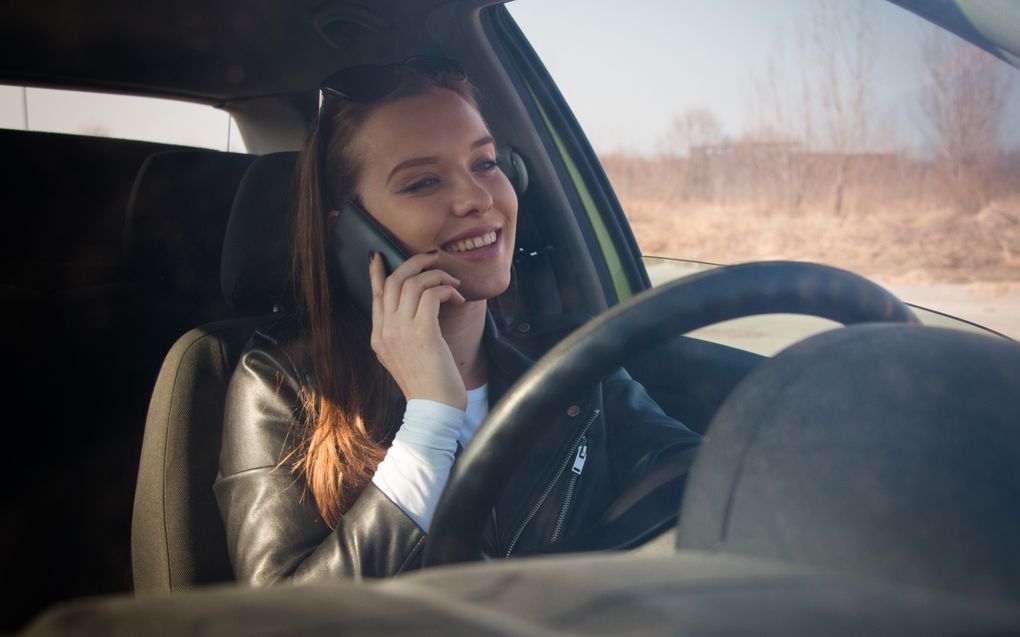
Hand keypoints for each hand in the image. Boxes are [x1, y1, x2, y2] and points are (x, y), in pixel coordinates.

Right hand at [368, 251, 467, 409]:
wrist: (433, 410)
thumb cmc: (427, 385)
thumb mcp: (403, 359)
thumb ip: (401, 335)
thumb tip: (412, 312)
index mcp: (378, 337)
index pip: (376, 295)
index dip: (377, 272)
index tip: (378, 255)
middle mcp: (385, 331)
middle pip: (394, 281)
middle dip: (415, 263)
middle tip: (433, 258)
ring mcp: (401, 332)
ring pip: (413, 283)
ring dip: (437, 276)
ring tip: (453, 283)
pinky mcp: (423, 332)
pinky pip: (431, 294)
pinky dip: (446, 289)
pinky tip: (457, 297)